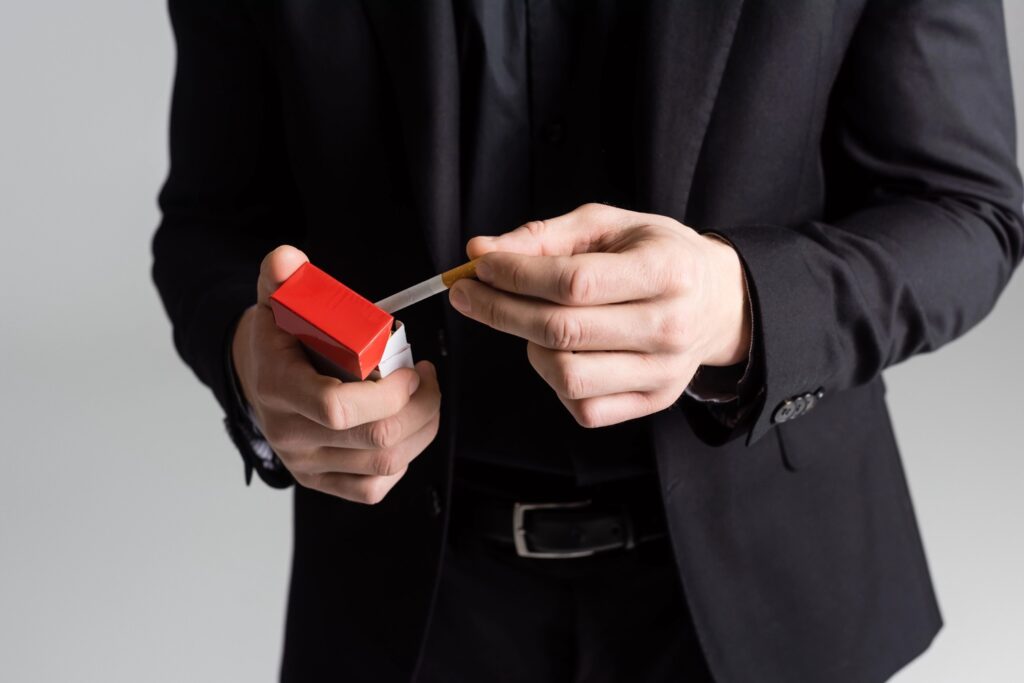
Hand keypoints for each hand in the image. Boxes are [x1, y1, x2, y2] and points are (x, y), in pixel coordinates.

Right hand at [232, 246, 441, 503]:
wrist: (256, 376)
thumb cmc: (278, 338)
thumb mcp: (276, 301)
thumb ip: (282, 277)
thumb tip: (287, 258)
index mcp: (279, 389)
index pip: (337, 407)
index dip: (389, 393)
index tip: (411, 369)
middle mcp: (291, 435)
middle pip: (376, 438)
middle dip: (421, 407)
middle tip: (428, 378)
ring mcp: (307, 464)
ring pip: (385, 463)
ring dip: (422, 428)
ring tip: (425, 396)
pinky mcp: (321, 480)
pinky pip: (373, 487)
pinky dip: (402, 461)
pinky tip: (405, 431)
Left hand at [449, 203, 748, 427]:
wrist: (718, 302)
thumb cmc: (657, 255)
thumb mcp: (610, 226)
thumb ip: (544, 236)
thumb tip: (481, 252)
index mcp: (667, 269)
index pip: (573, 282)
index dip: (516, 275)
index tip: (481, 266)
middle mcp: (670, 325)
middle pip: (562, 330)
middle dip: (500, 310)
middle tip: (467, 293)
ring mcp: (663, 372)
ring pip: (566, 375)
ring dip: (528, 347)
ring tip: (529, 322)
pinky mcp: (652, 401)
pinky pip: (583, 406)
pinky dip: (555, 381)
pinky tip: (559, 351)